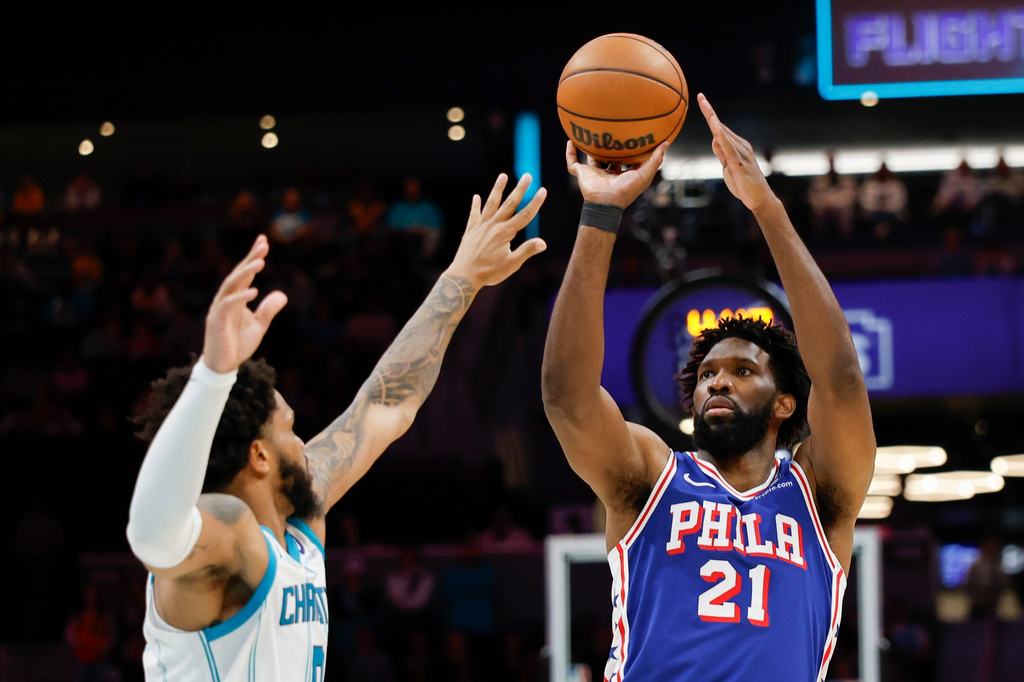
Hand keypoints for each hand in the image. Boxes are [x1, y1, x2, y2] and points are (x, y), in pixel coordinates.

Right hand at [202, 235, 287, 373]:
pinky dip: (240, 297)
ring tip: (260, 262)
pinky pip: (227, 306)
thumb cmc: (238, 344)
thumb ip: (268, 309)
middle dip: (250, 259)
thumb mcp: (259, 325)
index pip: (244, 274)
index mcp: (235, 299)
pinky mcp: (216, 322)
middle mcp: (225, 300)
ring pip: (231, 286)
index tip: (263, 241)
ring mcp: (219, 309)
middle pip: (237, 275)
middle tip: (263, 245)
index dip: (253, 257)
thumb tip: (283, 294)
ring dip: (245, 273)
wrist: (224, 366)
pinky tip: (254, 291)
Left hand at [446, 173, 546, 288]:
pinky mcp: (470, 230)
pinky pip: (474, 214)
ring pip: (491, 203)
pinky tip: (476, 197)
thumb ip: (526, 251)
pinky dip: (475, 205)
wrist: (464, 275)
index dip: (535, 202)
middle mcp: (493, 225)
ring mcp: (481, 226)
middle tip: (528, 176)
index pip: (525, 215)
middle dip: (520, 189)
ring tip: (503, 175)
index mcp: (505, 233)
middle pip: (509, 203)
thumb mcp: (512, 264)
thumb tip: (543, 243)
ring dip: (498, 189)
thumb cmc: (489, 272)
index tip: (543, 190)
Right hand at [565, 141, 666, 207]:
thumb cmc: (626, 190)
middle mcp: (608, 173)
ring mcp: (594, 173)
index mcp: (622, 175)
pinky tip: (570, 141)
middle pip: (609, 158)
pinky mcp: (581, 173)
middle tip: (614, 131)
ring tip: (591, 132)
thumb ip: (655, 159)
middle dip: (611, 148)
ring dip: (590, 148)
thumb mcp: (645, 174)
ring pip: (591, 159)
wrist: (605, 202)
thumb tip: (666, 143)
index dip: (631, 151)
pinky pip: (572, 162)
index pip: (627, 161)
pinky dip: (569, 153)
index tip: (635, 137)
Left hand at [698, 93, 773, 211]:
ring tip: (704, 104)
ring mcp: (740, 152)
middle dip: (709, 111)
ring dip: (713, 119)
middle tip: (700, 96)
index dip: (710, 114)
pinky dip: (721, 135)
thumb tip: (714, 138)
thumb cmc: (743, 183)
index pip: (720, 128)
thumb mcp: (727, 166)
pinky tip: (714, 126)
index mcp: (736, 145)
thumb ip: (721, 153)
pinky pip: (728, 146)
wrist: (759, 199)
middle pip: (720, 126)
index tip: (701, 100)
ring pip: (723, 133)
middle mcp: (740, 145)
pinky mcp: (739, 162)